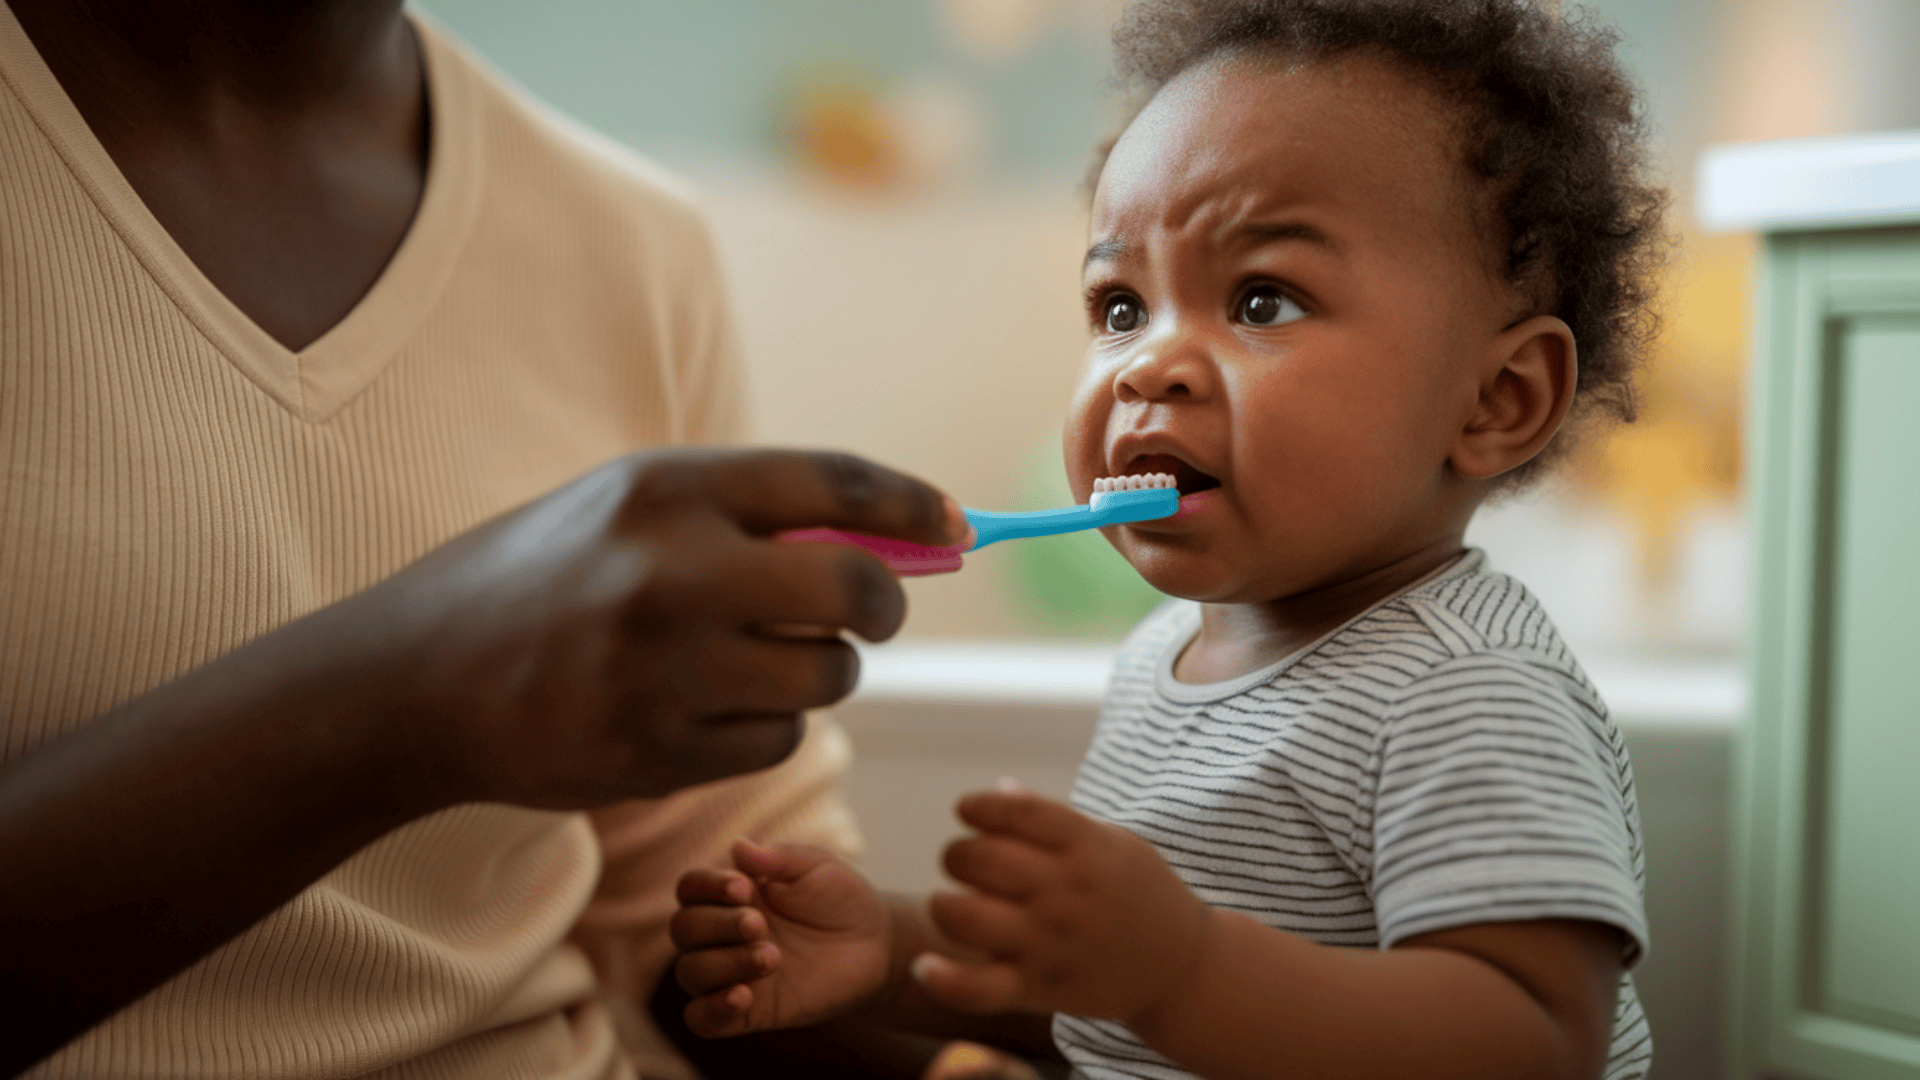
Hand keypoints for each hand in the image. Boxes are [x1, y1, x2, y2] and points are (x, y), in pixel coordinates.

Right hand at [333, 448, 966, 809]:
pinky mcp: (661, 751)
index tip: (954, 524)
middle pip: (855, 592)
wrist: (416, 682)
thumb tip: (891, 538)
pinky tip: (700, 711)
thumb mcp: (630, 507)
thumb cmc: (540, 580)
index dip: (915, 502)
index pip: (837, 482)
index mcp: (669, 488)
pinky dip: (762, 731)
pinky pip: (777, 744)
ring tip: (756, 662)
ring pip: (828, 680)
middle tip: (868, 612)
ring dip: (818, 675)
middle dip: (883, 605)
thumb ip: (749, 513)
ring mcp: (669, 670)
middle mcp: (676, 572)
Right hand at [670, 839, 892, 1036]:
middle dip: (717, 924)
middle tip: (760, 925)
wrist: (876, 944)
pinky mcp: (749, 1011)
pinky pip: (701, 1020)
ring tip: (772, 958)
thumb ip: (779, 857)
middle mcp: (723, 934)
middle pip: (684, 929)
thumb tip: (737, 847)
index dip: (706, 886)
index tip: (744, 887)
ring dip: (723, 964)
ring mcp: (733, 973)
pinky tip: (742, 996)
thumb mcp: (817, 867)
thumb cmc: (841, 898)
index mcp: (732, 894)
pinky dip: (711, 1010)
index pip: (690, 888)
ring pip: (690, 973)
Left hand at [913, 789, 1213, 1026]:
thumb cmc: (1140, 895)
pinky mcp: (1041, 989)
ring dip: (944, 906)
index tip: (967, 811)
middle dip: (957, 855)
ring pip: (966, 918)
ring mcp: (1051, 943)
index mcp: (1086, 847)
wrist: (1182, 968)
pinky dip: (942, 978)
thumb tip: (998, 789)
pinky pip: (976, 988)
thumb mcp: (1112, 843)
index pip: (1014, 810)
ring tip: (952, 905)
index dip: (977, 806)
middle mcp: (1066, 892)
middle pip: (981, 859)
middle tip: (964, 863)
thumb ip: (1052, 819)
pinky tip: (925, 964)